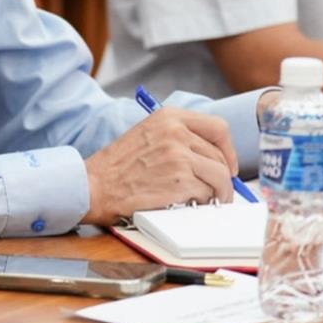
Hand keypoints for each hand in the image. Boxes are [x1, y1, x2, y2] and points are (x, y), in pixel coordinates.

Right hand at [82, 108, 236, 225]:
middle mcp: (177, 132)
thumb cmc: (117, 166)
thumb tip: (209, 156)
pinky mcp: (180, 181)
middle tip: (219, 191)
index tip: (226, 164)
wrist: (94, 186)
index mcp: (169, 117)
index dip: (227, 149)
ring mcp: (179, 156)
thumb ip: (177, 137)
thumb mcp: (147, 134)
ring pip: (219, 176)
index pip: (218, 127)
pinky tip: (191, 205)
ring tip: (208, 201)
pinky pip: (208, 193)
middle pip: (220, 155)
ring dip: (218, 193)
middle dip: (223, 177)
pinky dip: (204, 203)